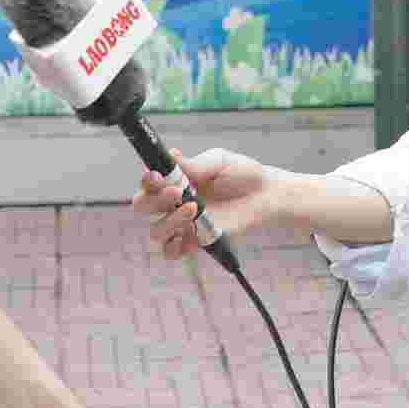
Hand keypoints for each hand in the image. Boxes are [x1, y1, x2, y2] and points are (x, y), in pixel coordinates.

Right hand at [132, 147, 274, 261]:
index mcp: (174, 179)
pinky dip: (174, 247)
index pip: (149, 182)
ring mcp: (182, 223)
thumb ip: (196, 164)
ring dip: (170, 221)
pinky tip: (190, 234)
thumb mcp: (219, 162)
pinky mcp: (194, 241)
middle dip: (154, 200)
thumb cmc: (242, 174)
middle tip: (177, 192)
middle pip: (143, 206)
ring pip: (156, 230)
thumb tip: (172, 155)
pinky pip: (171, 252)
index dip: (148, 181)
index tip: (158, 176)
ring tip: (195, 208)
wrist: (265, 195)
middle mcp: (173, 202)